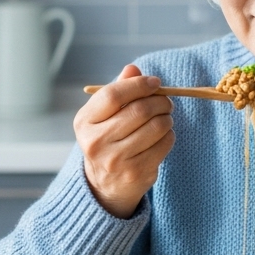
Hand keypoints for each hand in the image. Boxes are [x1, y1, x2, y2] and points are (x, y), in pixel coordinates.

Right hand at [74, 64, 174, 218]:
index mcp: (84, 122)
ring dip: (167, 118)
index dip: (138, 85)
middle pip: (139, 111)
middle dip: (160, 101)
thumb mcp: (104, 115)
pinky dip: (169, 135)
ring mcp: (116, 160)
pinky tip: (163, 135)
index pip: (113, 95)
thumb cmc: (108, 140)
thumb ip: (118, 90)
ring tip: (165, 118)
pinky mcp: (136, 172)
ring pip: (155, 127)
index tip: (154, 82)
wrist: (105, 185)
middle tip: (166, 101)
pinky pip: (164, 144)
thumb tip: (133, 69)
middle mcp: (96, 142)